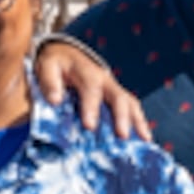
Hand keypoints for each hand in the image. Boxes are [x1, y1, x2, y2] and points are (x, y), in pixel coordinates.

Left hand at [33, 38, 150, 140]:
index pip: (91, 90)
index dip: (91, 107)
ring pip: (130, 102)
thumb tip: (55, 100)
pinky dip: (140, 122)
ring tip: (144, 140)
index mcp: (86, 73)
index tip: (90, 126)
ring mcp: (113, 88)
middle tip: (122, 135)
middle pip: (118, 96)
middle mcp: (105, 80)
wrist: (66, 54)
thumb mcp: (47, 67)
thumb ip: (50, 83)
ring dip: (137, 120)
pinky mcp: (117, 96)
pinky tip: (145, 139)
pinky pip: (132, 108)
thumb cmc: (57, 64)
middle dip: (121, 116)